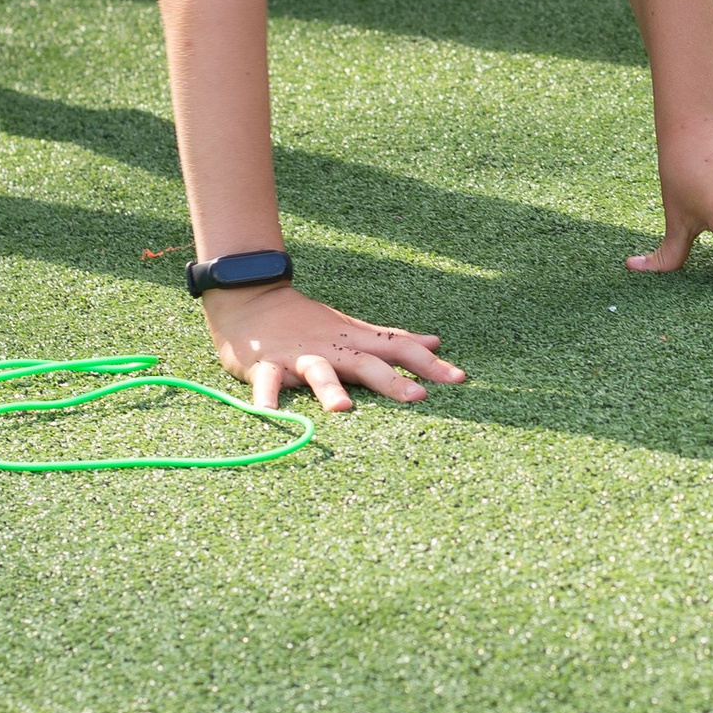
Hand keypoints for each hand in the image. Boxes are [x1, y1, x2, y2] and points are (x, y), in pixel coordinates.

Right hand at [203, 283, 467, 414]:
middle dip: (393, 380)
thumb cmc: (309, 323)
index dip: (430, 364)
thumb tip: (435, 341)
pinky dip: (266, 397)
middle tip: (419, 397)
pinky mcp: (266, 365)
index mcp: (356, 342)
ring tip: (344, 408)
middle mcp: (334, 349)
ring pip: (319, 373)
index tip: (460, 380)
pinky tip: (269, 413)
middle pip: (367, 364)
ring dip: (330, 389)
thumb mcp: (355, 329)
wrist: (252, 298)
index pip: (400, 349)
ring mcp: (300, 356)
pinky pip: (267, 383)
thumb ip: (393, 340)